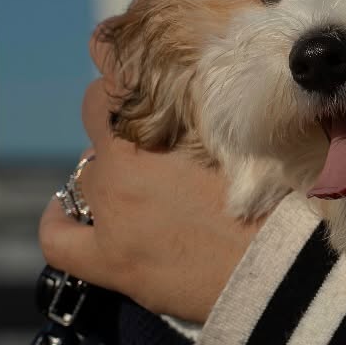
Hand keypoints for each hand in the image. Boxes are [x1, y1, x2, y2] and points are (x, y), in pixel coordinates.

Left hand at [38, 27, 262, 322]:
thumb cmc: (285, 196)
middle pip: (103, 128)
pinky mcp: (112, 261)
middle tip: (161, 143)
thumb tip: (213, 97)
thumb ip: (218, 112)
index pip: (113, 83)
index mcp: (155, 128)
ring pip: (89, 176)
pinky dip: (60, 221)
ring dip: (109, 173)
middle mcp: (123, 166)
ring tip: (140, 185)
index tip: (144, 78)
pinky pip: (59, 237)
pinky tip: (69, 216)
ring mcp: (113, 215)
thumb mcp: (251, 134)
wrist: (286, 267)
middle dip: (125, 130)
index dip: (125, 77)